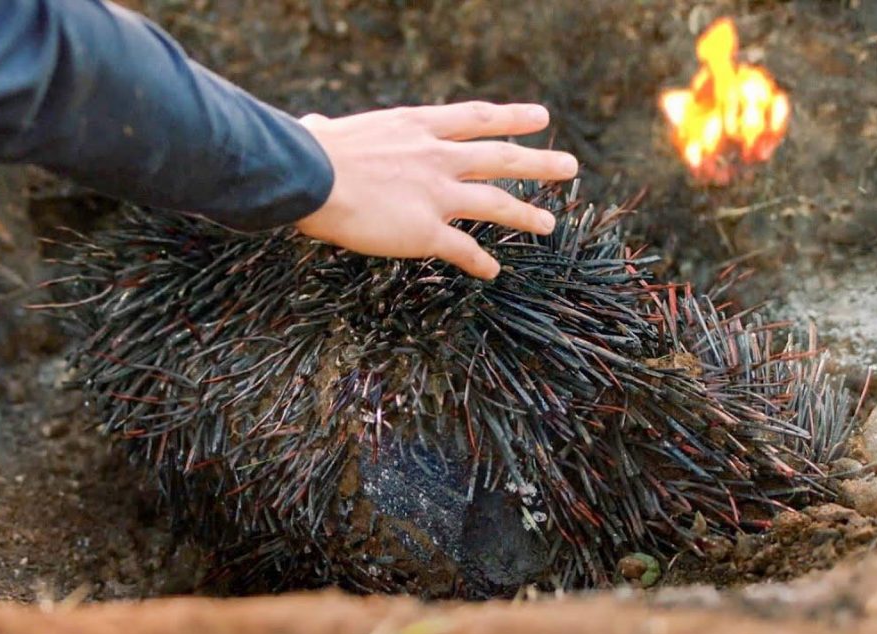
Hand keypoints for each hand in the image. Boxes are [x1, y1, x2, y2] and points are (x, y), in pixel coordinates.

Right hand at [294, 102, 577, 278]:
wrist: (309, 175)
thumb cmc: (307, 151)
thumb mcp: (327, 129)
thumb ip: (329, 128)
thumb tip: (313, 122)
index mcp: (416, 127)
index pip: (476, 118)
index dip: (511, 118)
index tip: (540, 118)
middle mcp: (436, 157)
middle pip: (500, 158)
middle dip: (538, 162)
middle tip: (569, 166)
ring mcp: (436, 194)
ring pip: (496, 203)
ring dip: (527, 214)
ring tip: (550, 224)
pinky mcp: (425, 231)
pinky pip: (463, 250)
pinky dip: (481, 262)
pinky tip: (493, 271)